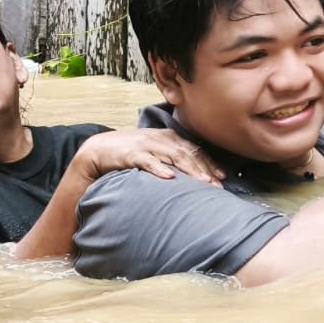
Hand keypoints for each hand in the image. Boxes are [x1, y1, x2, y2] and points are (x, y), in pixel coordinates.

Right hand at [76, 128, 223, 184]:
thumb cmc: (132, 152)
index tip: (223, 177)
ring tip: (203, 182)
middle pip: (189, 154)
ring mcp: (148, 145)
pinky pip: (148, 162)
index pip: (195, 150)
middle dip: (205, 169)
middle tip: (218, 185)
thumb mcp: (156, 151)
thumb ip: (174, 158)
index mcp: (170, 138)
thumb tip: (196, 173)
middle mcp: (161, 139)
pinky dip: (160, 169)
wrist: (100, 148)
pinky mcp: (132, 154)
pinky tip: (170, 177)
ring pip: (174, 156)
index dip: (210, 163)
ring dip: (191, 170)